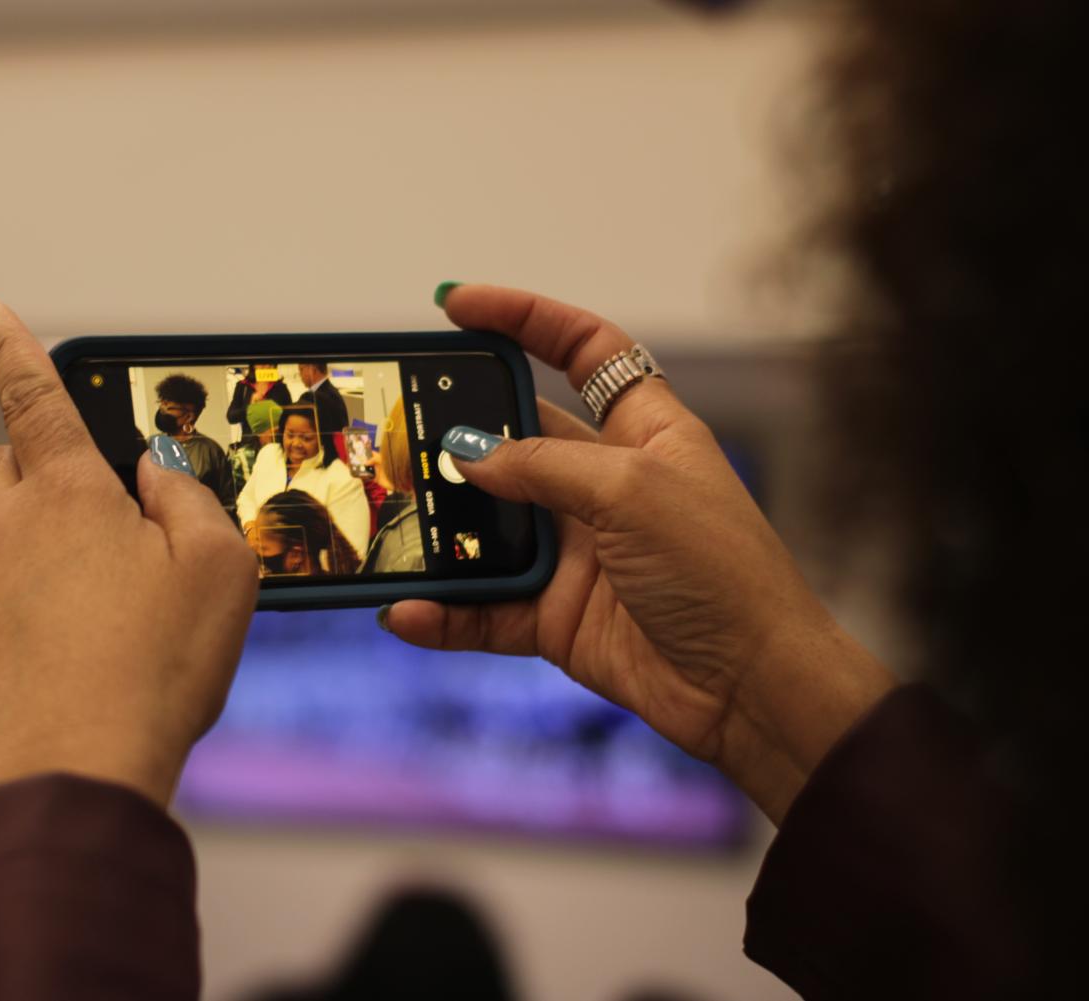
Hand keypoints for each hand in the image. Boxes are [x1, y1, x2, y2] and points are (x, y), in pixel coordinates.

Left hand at [0, 297, 257, 806]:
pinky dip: (31, 602)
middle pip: (6, 462)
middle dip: (43, 464)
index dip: (10, 344)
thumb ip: (190, 500)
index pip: (31, 393)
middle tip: (107, 506)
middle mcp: (6, 528)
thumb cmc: (154, 666)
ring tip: (110, 599)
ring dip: (42, 542)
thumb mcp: (219, 567)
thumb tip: (154, 474)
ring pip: (1, 533)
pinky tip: (81, 646)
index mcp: (65, 491)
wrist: (71, 772)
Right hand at [386, 284, 894, 822]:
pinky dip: (447, 611)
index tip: (458, 306)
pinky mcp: (557, 615)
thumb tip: (467, 454)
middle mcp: (606, 484)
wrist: (751, 689)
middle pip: (516, 438)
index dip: (525, 318)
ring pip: (488, 527)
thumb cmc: (723, 573)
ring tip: (390, 525)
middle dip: (456, 432)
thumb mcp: (632, 492)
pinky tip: (409, 612)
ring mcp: (578, 552)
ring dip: (440, 530)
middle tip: (395, 429)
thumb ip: (543, 465)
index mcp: (645, 431)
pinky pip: (486, 607)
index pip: (582, 349)